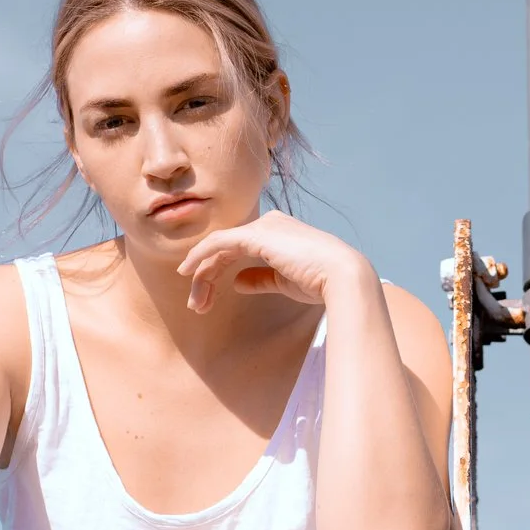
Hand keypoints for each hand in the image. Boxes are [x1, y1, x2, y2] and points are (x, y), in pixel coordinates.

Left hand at [175, 211, 373, 313]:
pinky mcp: (256, 235)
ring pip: (219, 247)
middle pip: (225, 247)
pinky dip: (200, 256)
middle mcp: (269, 224)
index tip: (205, 296)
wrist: (341, 276)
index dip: (217, 270)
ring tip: (195, 301)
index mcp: (278, 232)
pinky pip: (219, 243)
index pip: (238, 248)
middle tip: (197, 304)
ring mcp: (263, 227)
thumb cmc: (321, 282)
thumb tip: (238, 282)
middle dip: (206, 275)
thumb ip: (260, 278)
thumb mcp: (284, 281)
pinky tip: (188, 271)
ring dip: (202, 274)